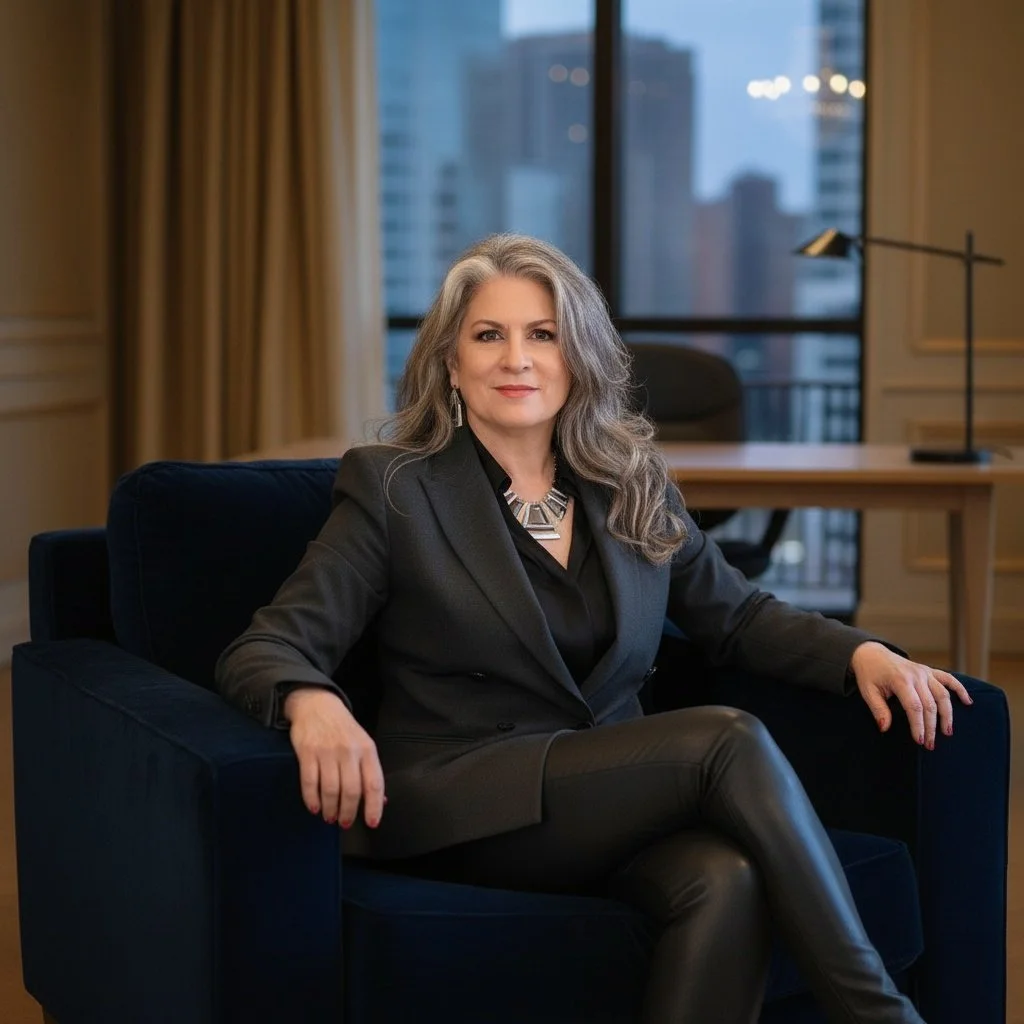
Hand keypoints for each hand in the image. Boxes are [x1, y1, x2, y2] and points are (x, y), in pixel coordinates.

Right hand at [283, 687, 385, 827]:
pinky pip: (309, 782)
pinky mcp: (307, 752)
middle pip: (351, 790)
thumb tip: (381, 801)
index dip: (374, 806)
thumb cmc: (343, 729)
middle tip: (345, 823)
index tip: (372, 823)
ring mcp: (327, 752)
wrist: (317, 704)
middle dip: (349, 812)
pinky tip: (315, 807)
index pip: (374, 783)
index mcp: (367, 750)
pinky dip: (312, 799)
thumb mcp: (363, 745)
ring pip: (331, 790)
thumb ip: (370, 772)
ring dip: (330, 809)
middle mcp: (349, 751)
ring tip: (330, 817)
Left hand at [849, 641, 972, 748]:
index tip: (920, 741)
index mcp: (900, 680)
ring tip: (947, 732)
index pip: (914, 707)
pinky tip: (968, 702)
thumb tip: (885, 729)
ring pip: (943, 695)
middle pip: (930, 705)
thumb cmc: (869, 674)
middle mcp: (916, 675)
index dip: (919, 725)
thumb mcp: (868, 691)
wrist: (872, 653)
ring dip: (947, 714)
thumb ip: (878, 709)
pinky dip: (960, 689)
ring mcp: (924, 672)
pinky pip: (949, 679)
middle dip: (932, 727)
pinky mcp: (929, 671)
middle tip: (930, 744)